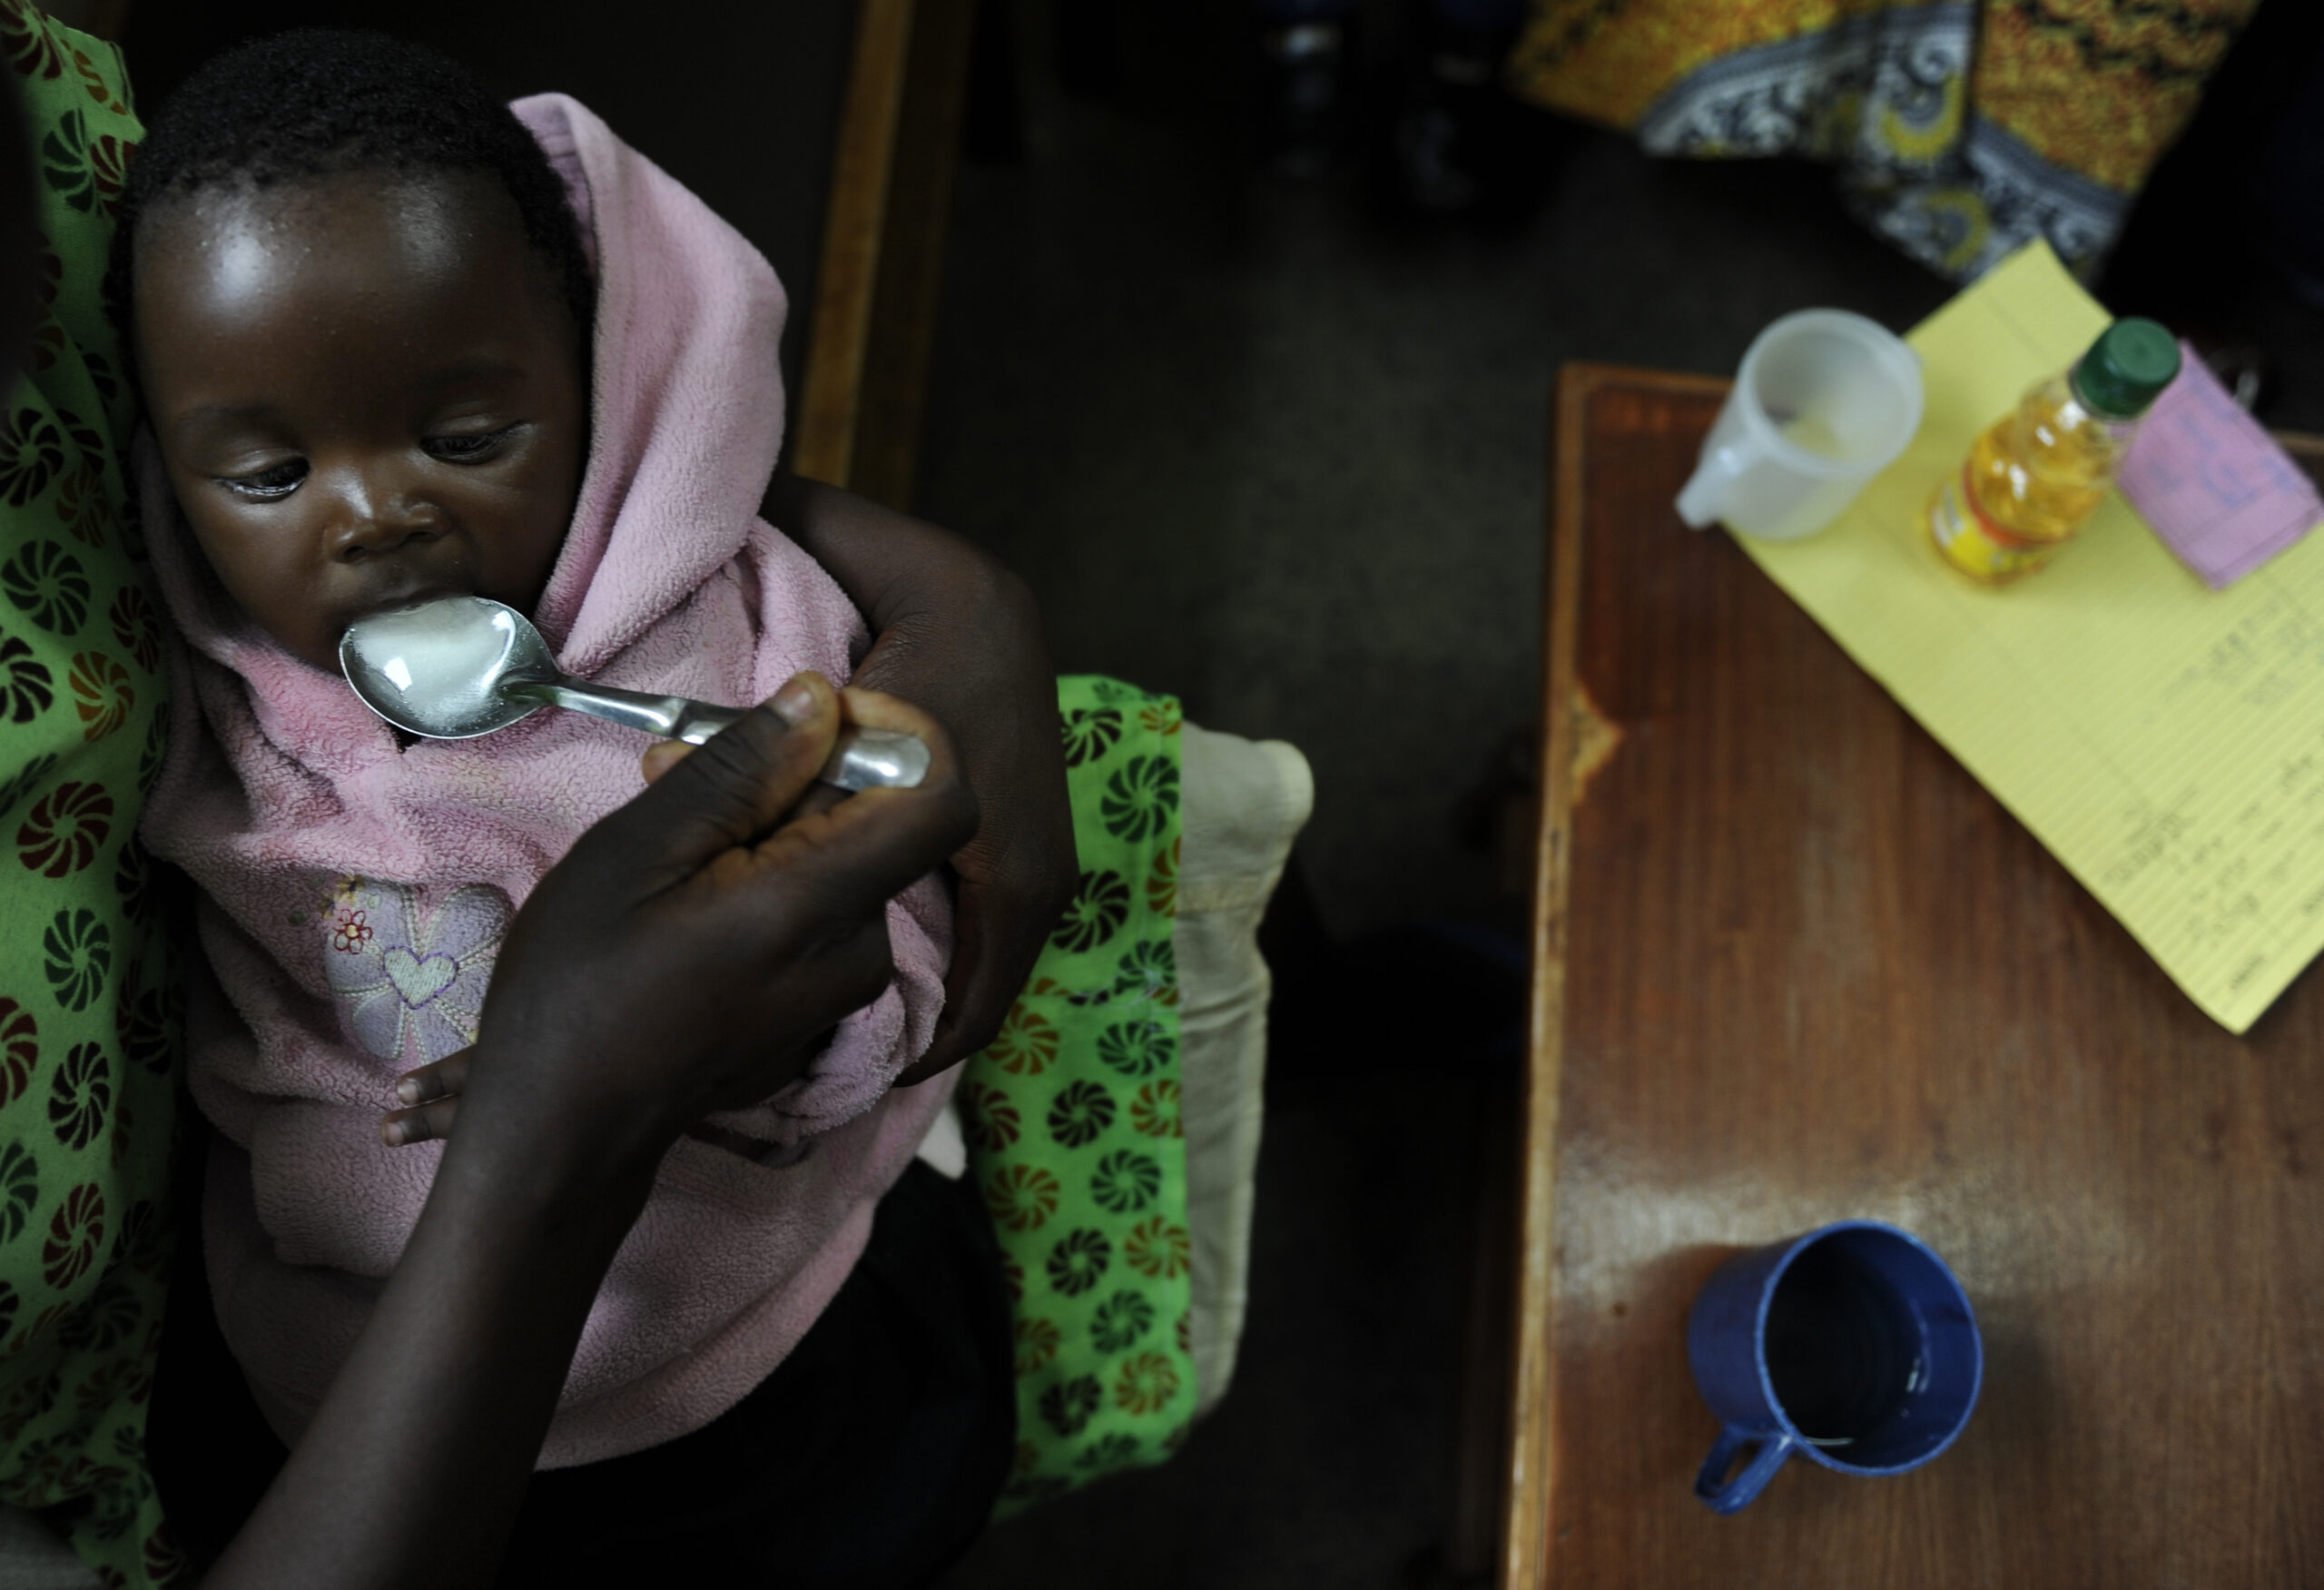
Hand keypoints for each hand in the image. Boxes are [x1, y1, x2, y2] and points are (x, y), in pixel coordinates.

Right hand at [428, 672, 975, 1184]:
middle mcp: (859, 953)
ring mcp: (844, 993)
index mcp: (820, 908)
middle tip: (685, 781)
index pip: (942, 800)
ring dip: (770, 838)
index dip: (897, 737)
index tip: (818, 718)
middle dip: (797, 786)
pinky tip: (691, 912)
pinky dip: (771, 892)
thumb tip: (823, 698)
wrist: (562, 1126)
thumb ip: (744, 771)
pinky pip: (822, 921)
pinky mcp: (823, 1014)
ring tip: (672, 855)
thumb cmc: (580, 982)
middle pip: (878, 827)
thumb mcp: (640, 850)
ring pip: (843, 869)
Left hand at [771, 477, 1075, 1083]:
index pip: (966, 1015)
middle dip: (903, 1031)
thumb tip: (663, 777)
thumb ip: (769, 773)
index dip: (895, 1059)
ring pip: (982, 968)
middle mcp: (1042, 886)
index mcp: (1009, 879)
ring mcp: (1049, 867)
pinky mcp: (1040, 847)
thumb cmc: (919, 667)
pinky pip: (990, 932)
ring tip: (846, 1017)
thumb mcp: (843, 736)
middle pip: (974, 1002)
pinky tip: (885, 952)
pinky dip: (944, 952)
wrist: (984, 606)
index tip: (821, 1075)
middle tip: (819, 1054)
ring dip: (925, 993)